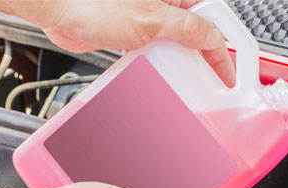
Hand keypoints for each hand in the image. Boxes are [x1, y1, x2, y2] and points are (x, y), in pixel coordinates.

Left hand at [32, 0, 235, 86]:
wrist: (60, 10)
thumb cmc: (95, 4)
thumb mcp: (152, 21)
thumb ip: (189, 29)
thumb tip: (214, 39)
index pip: (212, 22)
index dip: (224, 50)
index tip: (227, 74)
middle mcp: (165, 4)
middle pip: (198, 33)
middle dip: (204, 57)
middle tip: (211, 80)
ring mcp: (150, 17)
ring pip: (178, 44)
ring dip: (181, 63)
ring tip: (183, 78)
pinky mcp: (135, 31)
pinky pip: (157, 50)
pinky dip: (160, 63)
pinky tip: (158, 72)